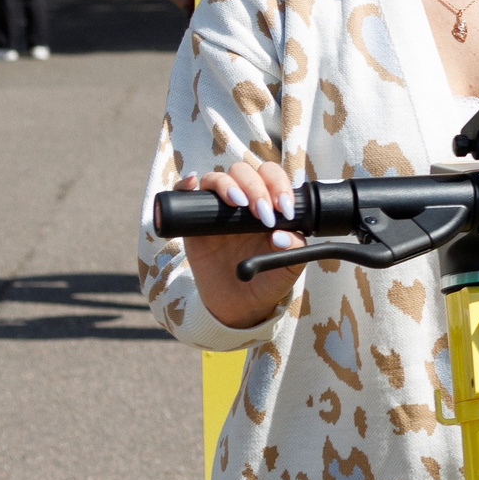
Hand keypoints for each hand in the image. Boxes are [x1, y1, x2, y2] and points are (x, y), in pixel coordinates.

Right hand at [172, 161, 304, 330]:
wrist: (240, 307)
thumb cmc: (267, 282)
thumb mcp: (288, 270)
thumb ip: (294, 252)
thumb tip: (283, 235)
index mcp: (269, 207)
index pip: (272, 177)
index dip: (278, 185)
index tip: (284, 210)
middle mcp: (243, 204)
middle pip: (245, 172)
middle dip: (256, 187)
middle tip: (262, 214)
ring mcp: (216, 212)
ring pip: (217, 179)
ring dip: (228, 185)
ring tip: (238, 204)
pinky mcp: (193, 225)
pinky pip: (184, 197)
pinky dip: (184, 185)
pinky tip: (191, 184)